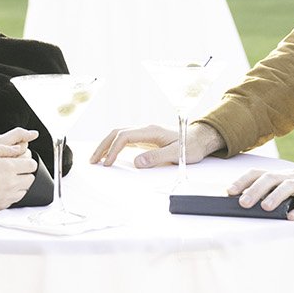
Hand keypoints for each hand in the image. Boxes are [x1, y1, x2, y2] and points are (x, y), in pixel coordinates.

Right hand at [0, 128, 37, 217]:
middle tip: (14, 168)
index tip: (20, 159)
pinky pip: (15, 199)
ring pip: (25, 190)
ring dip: (20, 183)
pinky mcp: (2, 205)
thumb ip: (3, 149)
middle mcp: (11, 183)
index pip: (31, 165)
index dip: (27, 160)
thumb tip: (18, 148)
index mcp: (8, 168)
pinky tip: (2, 188)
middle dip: (25, 172)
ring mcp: (7, 196)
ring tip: (7, 178)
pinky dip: (13, 193)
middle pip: (31, 178)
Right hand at [89, 121, 225, 167]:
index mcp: (151, 131)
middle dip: (103, 146)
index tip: (107, 163)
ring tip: (96, 158)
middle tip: (93, 160)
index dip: (113, 149)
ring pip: (119, 135)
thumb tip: (137, 162)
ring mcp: (145, 133)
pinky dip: (114, 146)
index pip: (125, 137)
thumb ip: (157, 157)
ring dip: (106, 145)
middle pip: (117, 133)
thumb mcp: (177, 154)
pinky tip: (109, 155)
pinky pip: (125, 140)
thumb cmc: (191, 146)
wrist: (201, 139)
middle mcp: (146, 129)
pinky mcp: (146, 138)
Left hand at [228, 156, 293, 219]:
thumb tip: (243, 201)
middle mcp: (289, 177)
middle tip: (243, 203)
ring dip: (275, 196)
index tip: (229, 192)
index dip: (242, 181)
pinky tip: (292, 218)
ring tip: (265, 208)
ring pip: (288, 187)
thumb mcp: (284, 183)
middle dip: (255, 190)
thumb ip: (267, 191)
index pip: (257, 173)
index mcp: (279, 175)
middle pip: (270, 179)